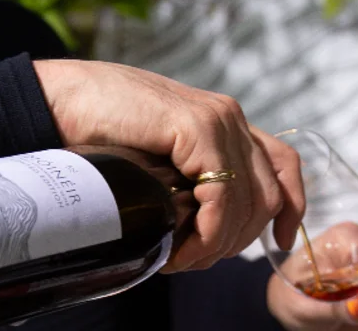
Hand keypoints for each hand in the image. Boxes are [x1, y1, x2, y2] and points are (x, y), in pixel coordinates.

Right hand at [33, 59, 305, 271]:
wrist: (63, 97)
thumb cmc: (102, 126)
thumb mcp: (160, 153)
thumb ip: (190, 173)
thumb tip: (209, 225)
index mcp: (226, 120)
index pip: (283, 164)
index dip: (293, 206)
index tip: (283, 241)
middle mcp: (230, 117)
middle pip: (269, 194)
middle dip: (239, 241)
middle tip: (195, 260)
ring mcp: (218, 119)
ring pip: (249, 203)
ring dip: (218, 245)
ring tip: (180, 259)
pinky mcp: (198, 127)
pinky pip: (221, 200)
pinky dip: (206, 236)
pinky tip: (178, 250)